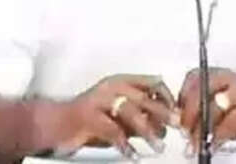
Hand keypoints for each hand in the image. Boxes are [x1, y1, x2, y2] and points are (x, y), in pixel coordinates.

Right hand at [39, 74, 176, 159]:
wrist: (58, 123)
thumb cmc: (92, 119)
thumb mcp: (120, 115)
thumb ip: (140, 116)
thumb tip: (165, 125)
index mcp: (121, 82)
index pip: (151, 82)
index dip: (166, 96)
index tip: (177, 111)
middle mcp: (111, 87)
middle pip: (143, 97)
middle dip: (162, 112)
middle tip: (176, 125)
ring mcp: (98, 100)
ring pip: (129, 112)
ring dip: (147, 130)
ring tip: (158, 145)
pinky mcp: (87, 116)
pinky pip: (112, 130)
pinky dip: (125, 144)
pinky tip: (132, 153)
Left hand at [178, 68, 235, 153]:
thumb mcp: (218, 110)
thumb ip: (199, 110)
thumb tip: (177, 121)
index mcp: (219, 76)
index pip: (193, 77)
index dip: (182, 97)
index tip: (177, 115)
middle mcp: (231, 79)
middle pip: (203, 88)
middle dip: (190, 112)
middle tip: (184, 130)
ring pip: (216, 104)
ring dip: (202, 127)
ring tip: (195, 142)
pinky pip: (231, 120)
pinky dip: (219, 135)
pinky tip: (213, 144)